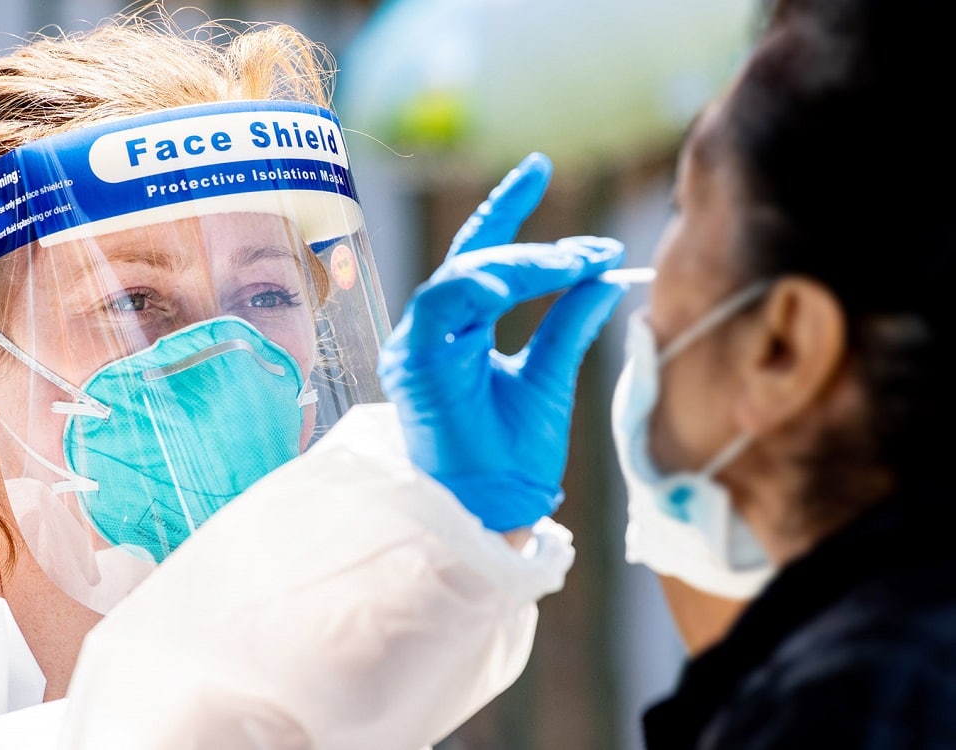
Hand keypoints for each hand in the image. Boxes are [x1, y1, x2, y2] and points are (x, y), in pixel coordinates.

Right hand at [379, 153, 627, 531]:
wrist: (493, 509)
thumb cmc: (512, 456)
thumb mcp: (550, 378)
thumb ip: (568, 324)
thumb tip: (606, 275)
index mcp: (459, 331)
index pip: (481, 255)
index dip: (506, 207)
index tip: (541, 166)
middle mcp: (433, 331)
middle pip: (473, 259)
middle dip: (532, 243)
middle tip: (593, 250)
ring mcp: (417, 345)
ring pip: (458, 276)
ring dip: (516, 264)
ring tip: (570, 265)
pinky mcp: (413, 362)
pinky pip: (438, 306)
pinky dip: (474, 288)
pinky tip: (512, 286)